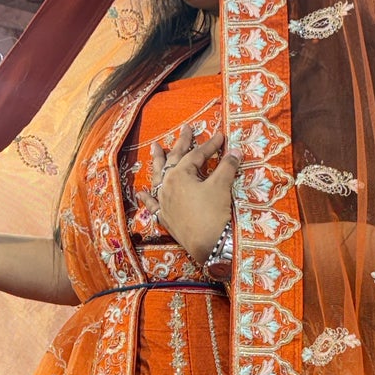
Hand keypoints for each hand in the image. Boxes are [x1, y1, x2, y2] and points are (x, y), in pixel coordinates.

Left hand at [149, 123, 239, 262]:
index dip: (210, 145)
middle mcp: (167, 186)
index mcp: (179, 175)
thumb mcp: (221, 186)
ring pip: (158, 178)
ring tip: (155, 148)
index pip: (196, 155)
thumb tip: (235, 151)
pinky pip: (152, 205)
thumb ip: (227, 166)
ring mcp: (163, 202)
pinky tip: (140, 193)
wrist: (208, 245)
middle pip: (174, 160)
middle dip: (181, 143)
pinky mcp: (165, 218)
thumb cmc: (213, 213)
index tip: (221, 137)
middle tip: (186, 129)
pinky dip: (147, 198)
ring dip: (157, 162)